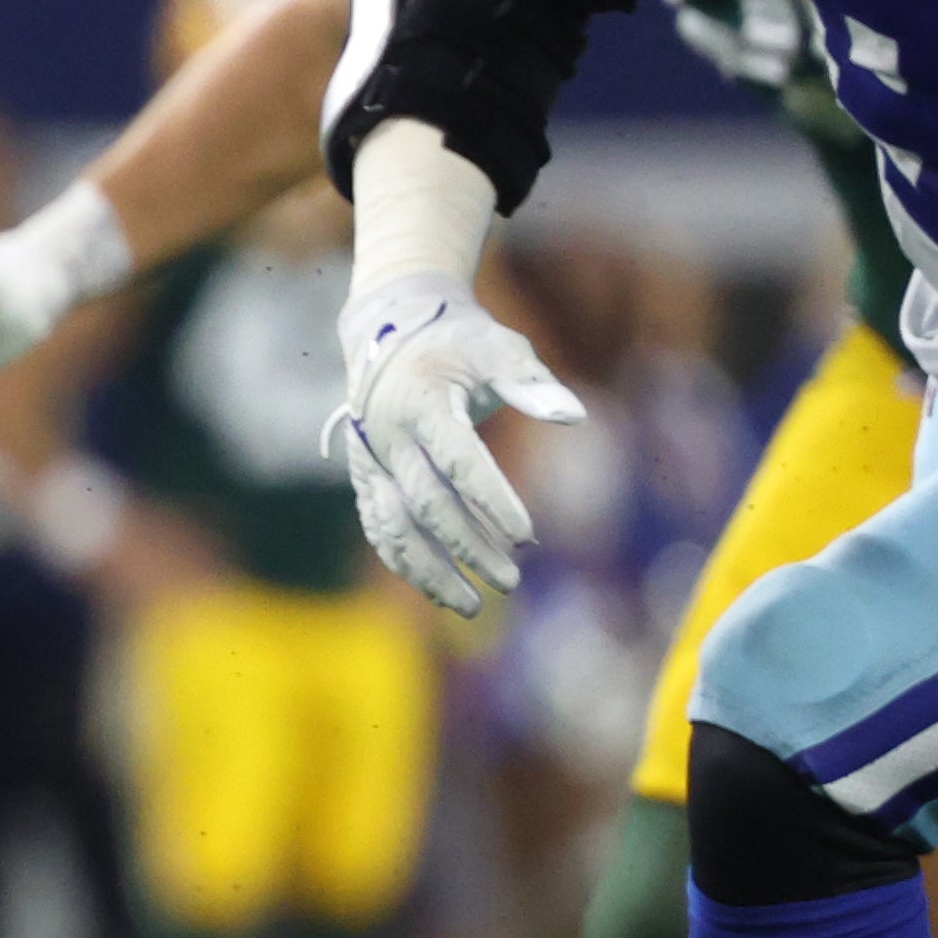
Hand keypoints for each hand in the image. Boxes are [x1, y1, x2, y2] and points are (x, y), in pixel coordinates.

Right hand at [326, 271, 582, 614]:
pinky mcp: (364, 475)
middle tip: (511, 579)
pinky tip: (438, 589)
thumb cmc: (458, 342)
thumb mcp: (498, 348)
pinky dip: (405, 561)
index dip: (492, 500)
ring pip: (394, 525)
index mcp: (421, 402)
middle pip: (427, 502)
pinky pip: (379, 526)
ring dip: (430, 569)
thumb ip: (531, 383)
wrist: (390, 330)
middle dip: (469, 545)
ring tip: (471, 606)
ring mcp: (370, 459)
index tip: (527, 536)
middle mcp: (387, 436)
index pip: (458, 460)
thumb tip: (573, 416)